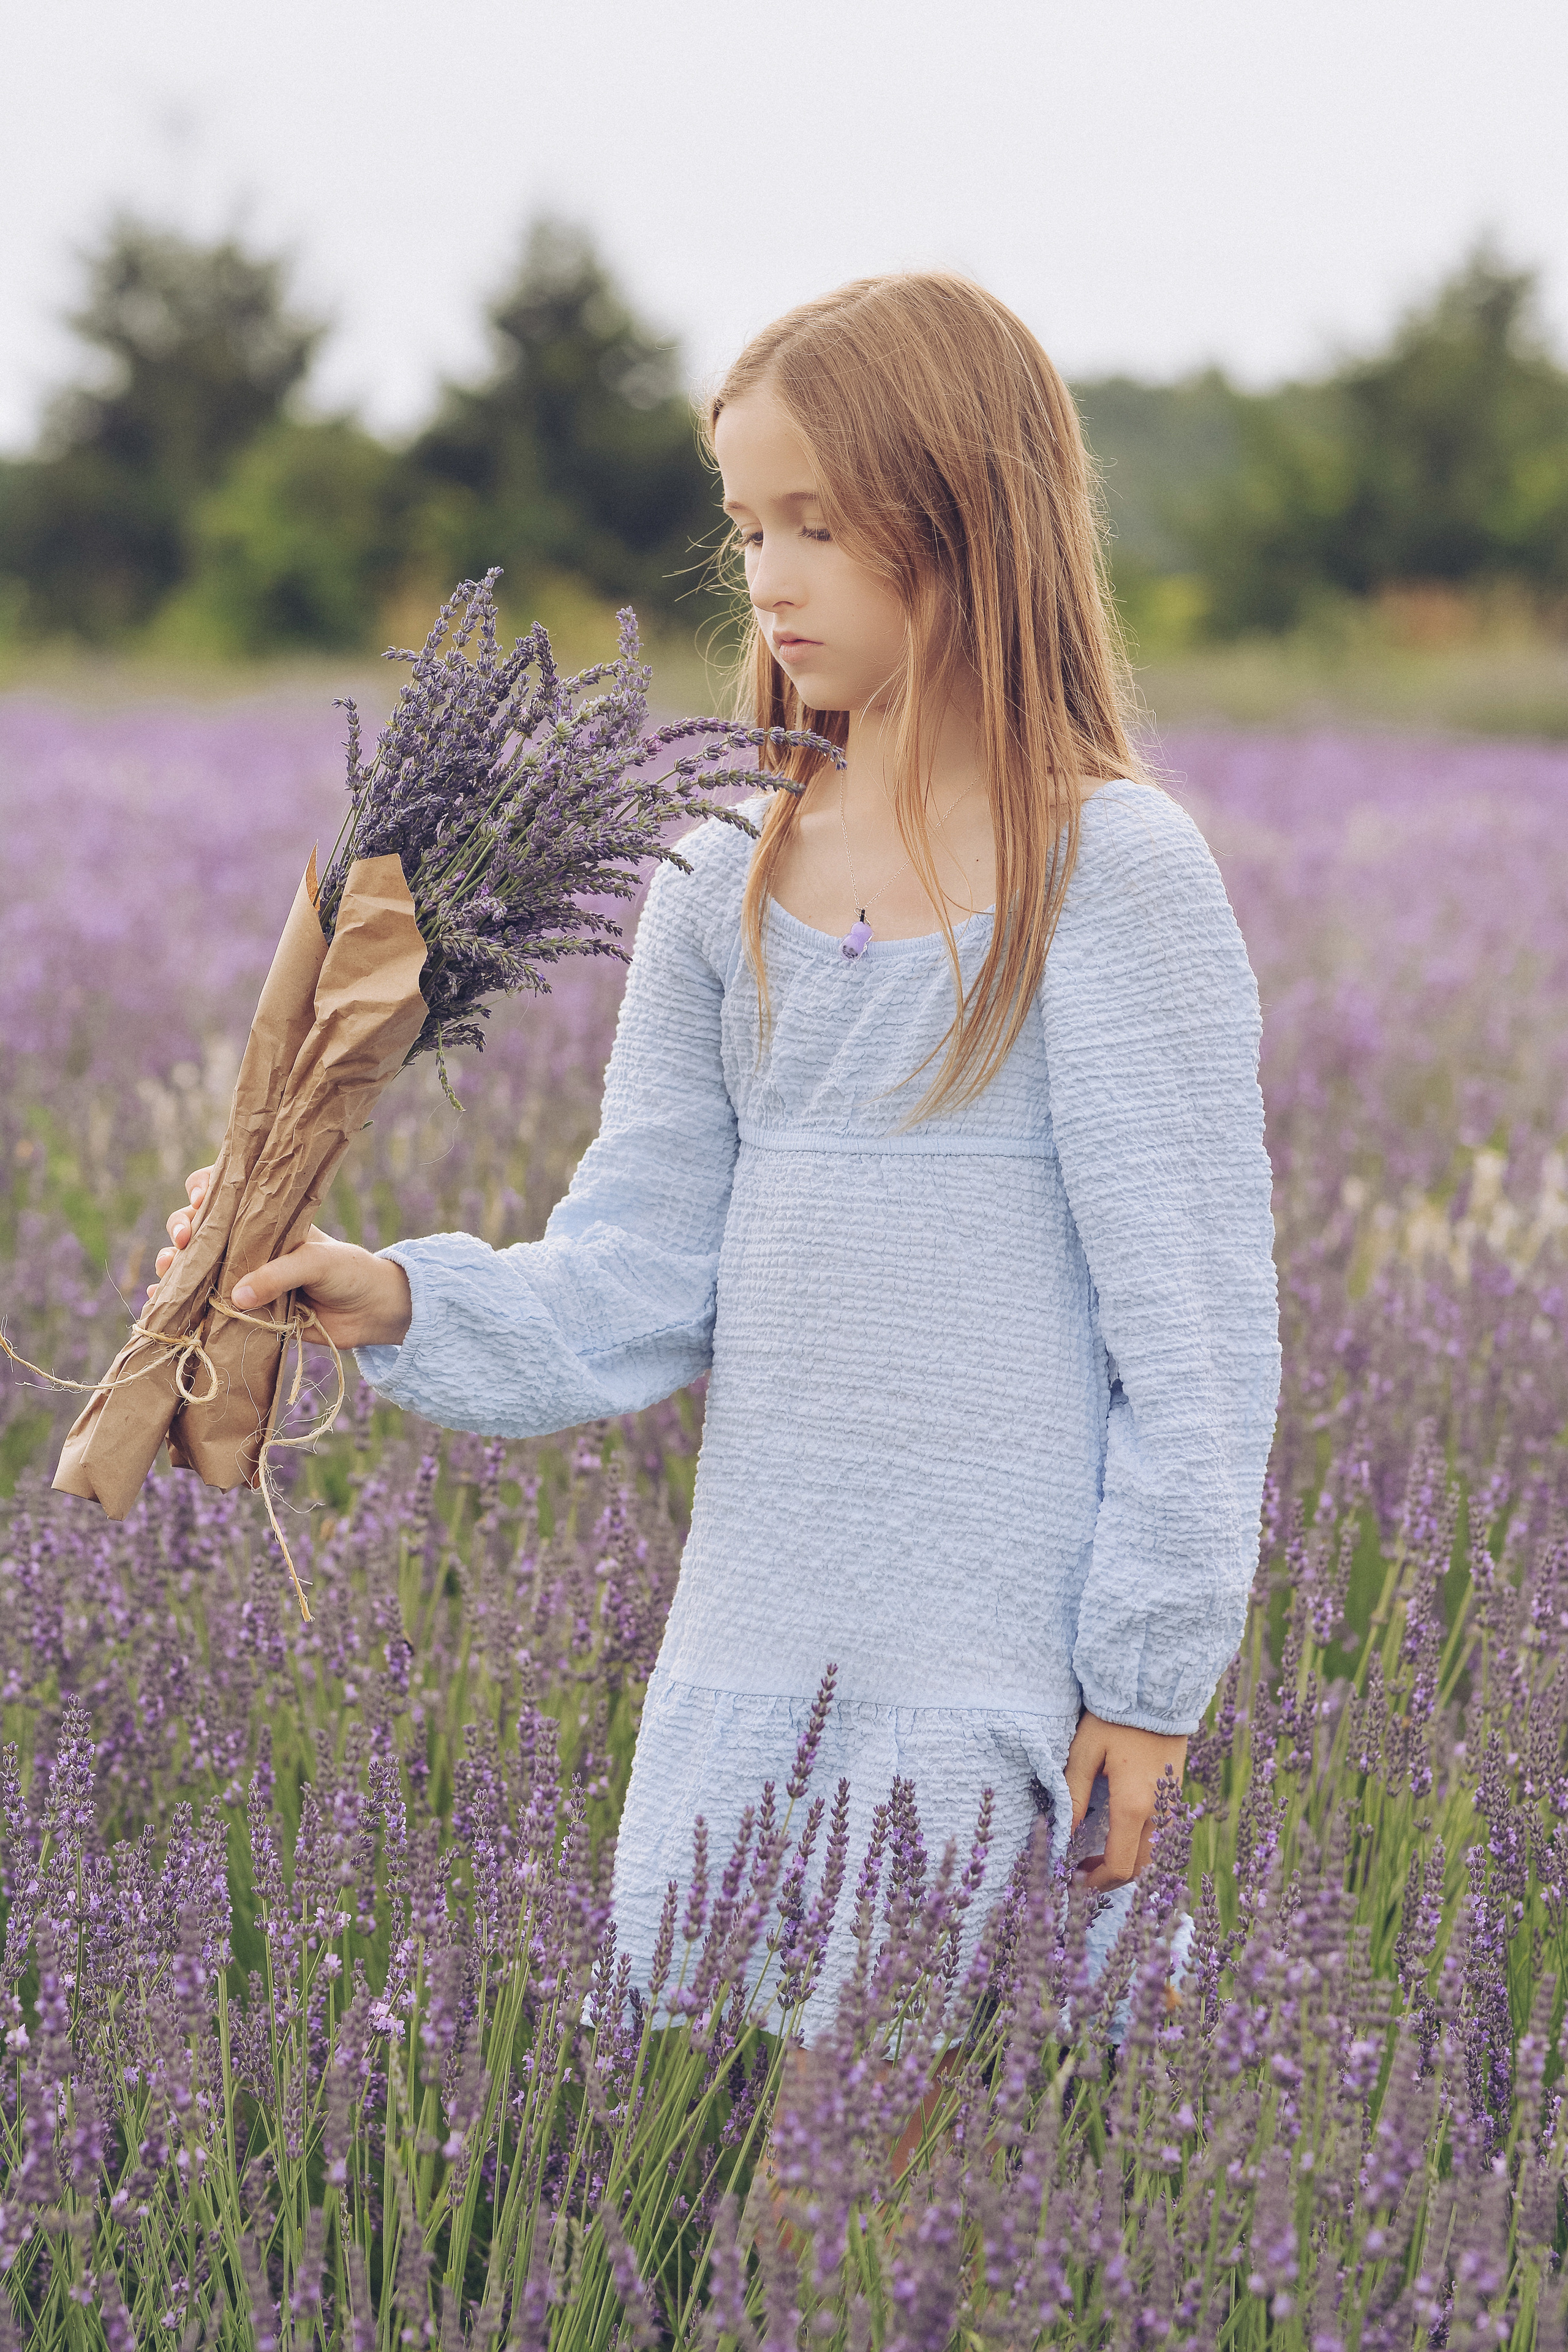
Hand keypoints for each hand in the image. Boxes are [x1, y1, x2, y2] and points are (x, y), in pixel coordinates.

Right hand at [151, 1165, 412, 1351]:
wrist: (369, 1312)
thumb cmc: (347, 1272)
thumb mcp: (317, 1263)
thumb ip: (279, 1275)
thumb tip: (235, 1295)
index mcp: (266, 1219)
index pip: (226, 1192)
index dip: (204, 1189)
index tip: (200, 1198)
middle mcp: (246, 1243)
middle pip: (198, 1226)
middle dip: (181, 1229)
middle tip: (182, 1240)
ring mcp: (240, 1273)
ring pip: (192, 1262)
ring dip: (172, 1264)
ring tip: (166, 1273)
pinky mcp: (240, 1307)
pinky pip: (200, 1302)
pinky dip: (176, 1300)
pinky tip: (157, 1300)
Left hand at [1062, 1710, 1188, 1890]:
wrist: (1157, 1688)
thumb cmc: (1115, 1717)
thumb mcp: (1084, 1752)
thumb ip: (1072, 1795)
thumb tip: (1060, 1835)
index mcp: (1134, 1806)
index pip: (1120, 1866)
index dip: (1096, 1882)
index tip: (1073, 1881)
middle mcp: (1159, 1812)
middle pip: (1140, 1867)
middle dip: (1110, 1878)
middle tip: (1081, 1874)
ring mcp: (1171, 1803)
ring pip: (1153, 1853)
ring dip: (1127, 1863)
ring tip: (1096, 1857)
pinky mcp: (1175, 1792)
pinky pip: (1160, 1834)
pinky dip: (1139, 1846)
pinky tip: (1116, 1835)